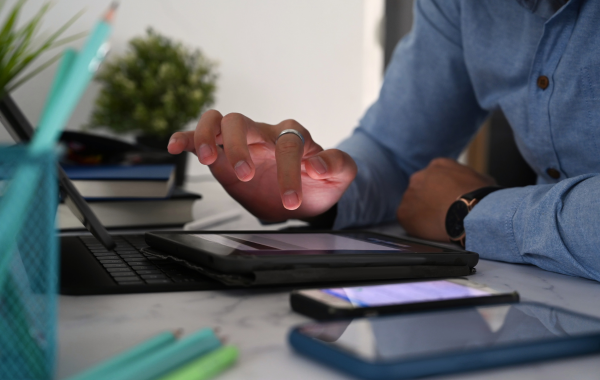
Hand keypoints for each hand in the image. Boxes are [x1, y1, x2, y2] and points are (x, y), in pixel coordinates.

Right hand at [167, 110, 356, 221]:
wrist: (305, 195)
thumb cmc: (320, 183)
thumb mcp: (340, 176)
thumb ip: (337, 165)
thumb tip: (317, 163)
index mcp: (294, 136)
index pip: (287, 144)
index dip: (289, 172)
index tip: (292, 201)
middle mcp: (265, 134)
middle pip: (244, 122)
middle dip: (240, 148)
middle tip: (246, 176)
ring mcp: (243, 142)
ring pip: (221, 121)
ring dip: (209, 137)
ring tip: (208, 159)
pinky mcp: (224, 154)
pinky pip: (201, 136)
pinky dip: (186, 138)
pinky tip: (175, 146)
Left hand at [396, 158, 495, 241]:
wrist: (470, 213)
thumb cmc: (480, 198)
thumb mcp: (480, 179)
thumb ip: (468, 178)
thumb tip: (473, 185)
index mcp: (438, 165)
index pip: (434, 176)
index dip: (440, 190)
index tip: (446, 199)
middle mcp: (420, 176)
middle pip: (420, 188)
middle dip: (428, 199)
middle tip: (440, 212)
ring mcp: (410, 194)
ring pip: (412, 204)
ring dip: (421, 212)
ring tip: (437, 223)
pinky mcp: (403, 212)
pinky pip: (407, 219)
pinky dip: (415, 226)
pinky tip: (429, 229)